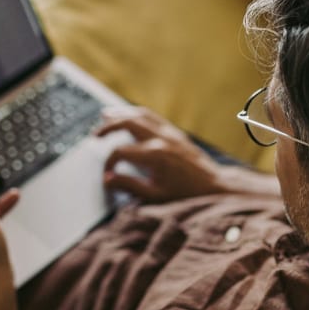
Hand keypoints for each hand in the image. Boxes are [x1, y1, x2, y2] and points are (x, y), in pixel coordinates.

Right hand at [94, 106, 227, 202]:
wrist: (214, 187)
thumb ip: (129, 186)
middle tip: (95, 135)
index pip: (121, 152)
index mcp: (154, 155)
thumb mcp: (154, 196)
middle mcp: (161, 139)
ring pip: (140, 115)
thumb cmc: (185, 194)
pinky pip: (153, 117)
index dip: (109, 163)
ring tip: (106, 115)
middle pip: (128, 123)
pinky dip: (137, 114)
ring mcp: (170, 133)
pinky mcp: (176, 133)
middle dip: (108, 127)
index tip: (107, 175)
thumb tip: (107, 179)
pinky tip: (129, 116)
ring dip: (121, 113)